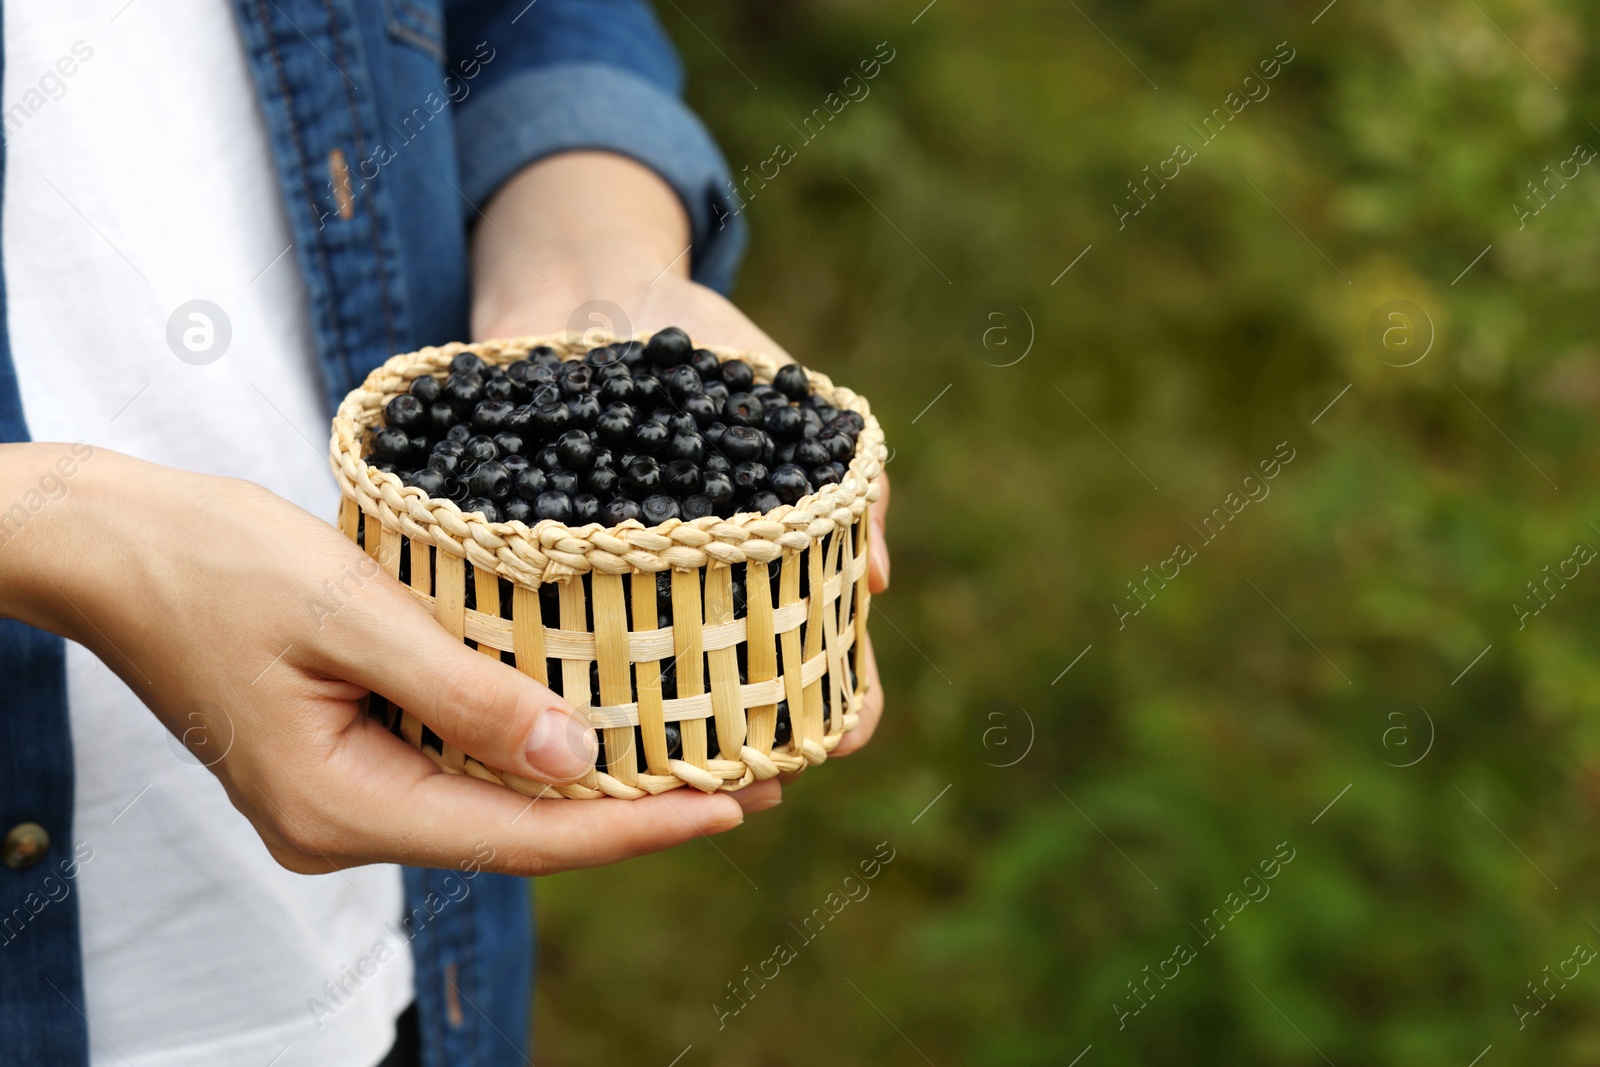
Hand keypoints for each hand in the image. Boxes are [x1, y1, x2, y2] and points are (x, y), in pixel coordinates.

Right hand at [0, 445, 777, 875]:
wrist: (116, 543)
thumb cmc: (214, 563)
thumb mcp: (351, 613)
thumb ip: (464, 691)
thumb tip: (577, 753)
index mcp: (341, 805)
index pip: (521, 837)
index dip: (634, 825)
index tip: (731, 805)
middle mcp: (346, 819)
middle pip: (518, 831)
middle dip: (632, 808)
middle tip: (748, 779)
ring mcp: (346, 790)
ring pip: (495, 801)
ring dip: (591, 779)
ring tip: (699, 756)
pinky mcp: (349, 750)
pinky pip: (459, 764)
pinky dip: (533, 746)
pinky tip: (598, 722)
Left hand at [470, 152, 891, 764]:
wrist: (561, 284)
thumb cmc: (676, 321)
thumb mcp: (758, 376)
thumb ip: (823, 458)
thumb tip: (876, 578)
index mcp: (752, 556)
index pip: (822, 655)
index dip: (838, 705)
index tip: (837, 734)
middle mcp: (686, 591)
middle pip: (738, 699)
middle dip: (750, 753)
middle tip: (745, 790)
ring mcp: (610, 595)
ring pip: (643, 698)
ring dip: (658, 749)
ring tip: (657, 784)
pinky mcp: (533, 583)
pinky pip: (552, 650)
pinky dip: (558, 693)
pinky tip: (553, 730)